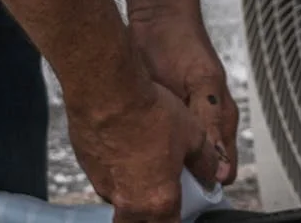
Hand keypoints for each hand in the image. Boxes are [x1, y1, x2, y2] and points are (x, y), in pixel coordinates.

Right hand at [67, 81, 219, 222]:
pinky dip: (116, 173)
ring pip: (119, 203)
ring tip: (144, 168)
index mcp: (158, 199)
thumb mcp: (193, 135)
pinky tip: (124, 149)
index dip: (178, 220)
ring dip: (131, 195)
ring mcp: (104, 185)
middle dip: (150, 219)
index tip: (182, 211)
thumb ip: (206, 162)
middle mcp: (128, 200)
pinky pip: (104, 180)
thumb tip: (213, 174)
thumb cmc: (150, 112)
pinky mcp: (87, 167)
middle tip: (160, 203)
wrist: (107, 90)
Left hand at [130, 13, 239, 184]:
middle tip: (155, 188)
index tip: (184, 199)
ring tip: (138, 175)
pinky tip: (126, 155)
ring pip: (169, 163)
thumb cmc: (183, 45)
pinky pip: (150, 147)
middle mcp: (200, 127)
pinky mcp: (153, 119)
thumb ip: (211, 123)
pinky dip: (140, 154)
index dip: (205, 188)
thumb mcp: (201, 84)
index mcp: (220, 122)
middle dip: (177, 183)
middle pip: (193, 172)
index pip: (220, 172)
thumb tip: (220, 170)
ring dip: (157, 170)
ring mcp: (176, 124)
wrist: (155, 20)